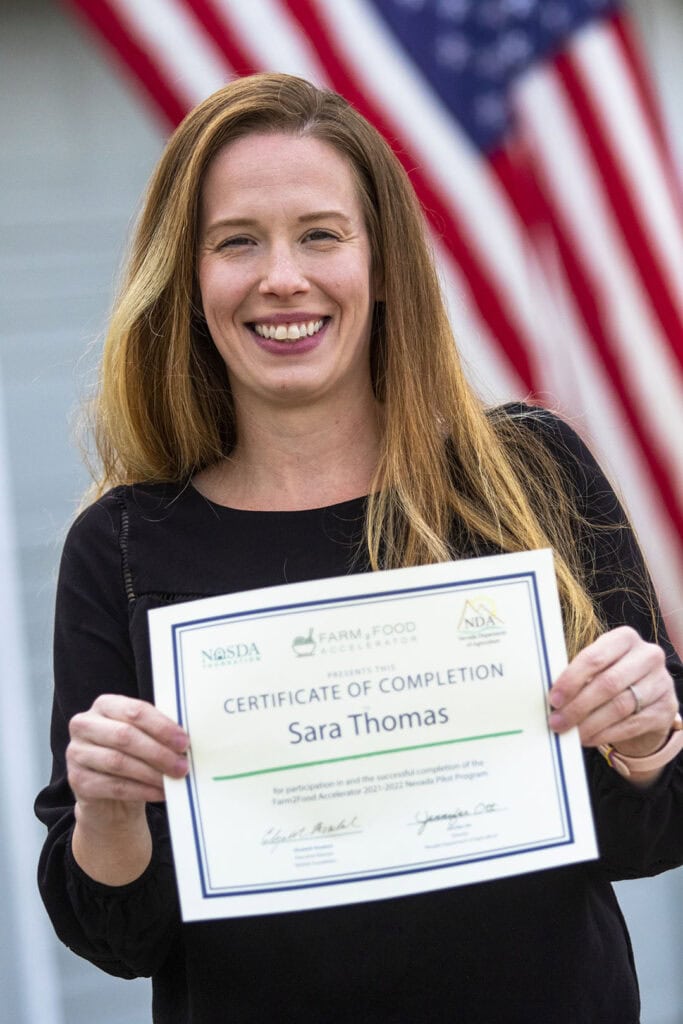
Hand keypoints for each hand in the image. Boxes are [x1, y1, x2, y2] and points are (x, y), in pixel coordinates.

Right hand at [68, 694, 188, 813]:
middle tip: (182, 765)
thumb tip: (185, 738)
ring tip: (173, 780)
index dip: (162, 726)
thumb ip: (159, 731)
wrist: (110, 798)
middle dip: (158, 752)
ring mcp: (76, 753)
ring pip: (118, 762)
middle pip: (125, 736)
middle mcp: (84, 725)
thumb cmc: (133, 757)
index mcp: (104, 705)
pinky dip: (141, 790)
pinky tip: (159, 792)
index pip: (135, 710)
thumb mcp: (144, 737)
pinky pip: (113, 786)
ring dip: (151, 773)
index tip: (184, 742)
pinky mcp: (77, 780)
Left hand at [548, 626, 678, 758]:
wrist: (647, 699)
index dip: (571, 680)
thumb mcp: (598, 668)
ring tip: (572, 733)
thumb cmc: (613, 678)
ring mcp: (661, 681)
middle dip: (578, 706)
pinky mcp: (667, 707)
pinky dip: (607, 734)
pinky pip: (632, 724)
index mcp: (625, 638)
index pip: (594, 657)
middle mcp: (648, 655)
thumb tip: (552, 697)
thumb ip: (578, 675)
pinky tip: (590, 738)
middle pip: (607, 683)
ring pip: (620, 706)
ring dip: (590, 724)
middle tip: (558, 722)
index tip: (554, 699)